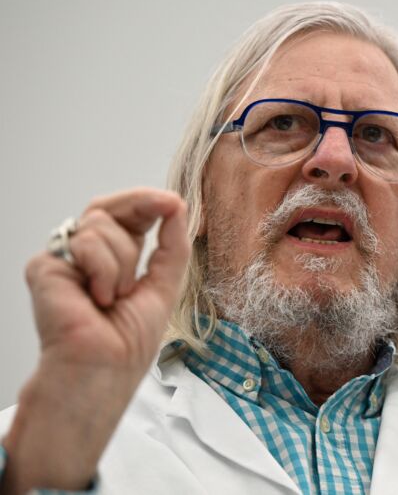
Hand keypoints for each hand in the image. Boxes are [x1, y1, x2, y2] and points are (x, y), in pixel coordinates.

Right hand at [1, 188, 188, 493]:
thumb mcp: (164, 286)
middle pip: (107, 207)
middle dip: (140, 203)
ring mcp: (64, 261)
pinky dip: (103, 271)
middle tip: (166, 205)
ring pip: (100, 224)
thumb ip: (173, 246)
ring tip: (114, 298)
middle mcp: (86, 257)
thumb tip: (178, 207)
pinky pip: (84, 243)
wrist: (103, 371)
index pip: (127, 218)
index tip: (173, 200)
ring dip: (122, 261)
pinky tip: (96, 300)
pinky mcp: (45, 267)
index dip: (148, 202)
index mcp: (115, 259)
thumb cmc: (128, 344)